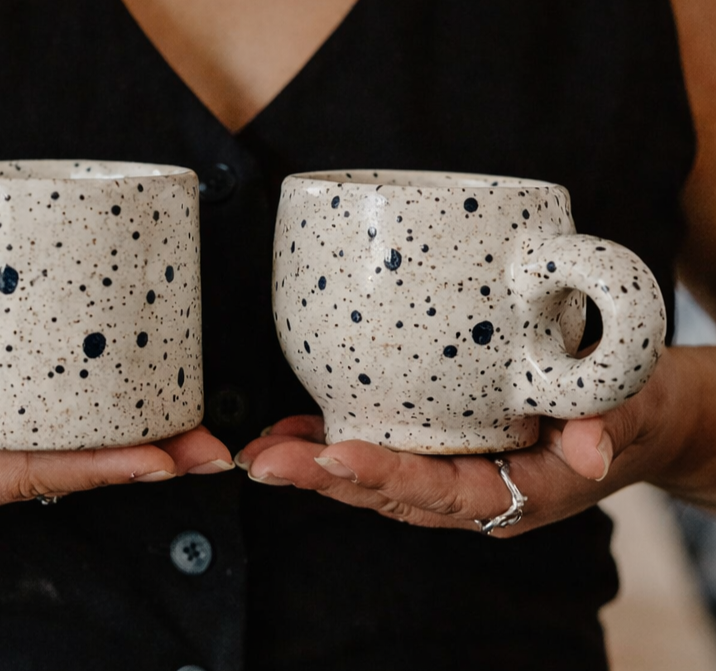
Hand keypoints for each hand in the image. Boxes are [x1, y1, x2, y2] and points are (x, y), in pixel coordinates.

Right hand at [0, 384, 231, 569]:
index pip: (30, 473)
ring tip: (192, 428)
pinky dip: (87, 434)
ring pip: (61, 459)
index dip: (100, 467)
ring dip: (128, 448)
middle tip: (214, 446)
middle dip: (143, 462)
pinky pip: (37, 445)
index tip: (165, 461)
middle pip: (69, 471)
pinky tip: (115, 409)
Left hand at [236, 348, 704, 536]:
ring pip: (379, 483)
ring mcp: (458, 475)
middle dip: (323, 480)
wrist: (642, 412)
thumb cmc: (635, 406)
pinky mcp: (444, 450)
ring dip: (315, 467)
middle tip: (263, 460)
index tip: (333, 454)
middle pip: (393, 496)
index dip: (388, 476)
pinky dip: (336, 445)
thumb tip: (590, 447)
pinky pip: (386, 456)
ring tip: (259, 450)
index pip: (444, 494)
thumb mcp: (633, 406)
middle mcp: (479, 495)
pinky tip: (292, 428)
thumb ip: (608, 423)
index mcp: (521, 494)